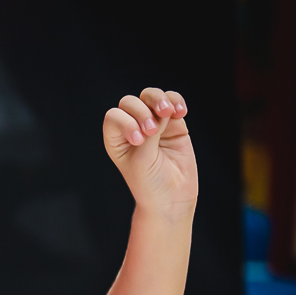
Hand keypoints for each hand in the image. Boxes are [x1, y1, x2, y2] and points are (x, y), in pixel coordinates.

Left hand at [103, 88, 197, 214]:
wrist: (173, 198)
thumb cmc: (150, 184)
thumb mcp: (143, 160)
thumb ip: (149, 134)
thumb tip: (161, 112)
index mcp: (116, 139)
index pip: (114, 116)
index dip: (125, 121)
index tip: (138, 141)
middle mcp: (132, 128)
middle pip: (131, 103)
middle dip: (143, 111)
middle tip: (154, 131)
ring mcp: (154, 124)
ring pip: (151, 97)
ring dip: (159, 100)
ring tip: (169, 112)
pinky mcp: (174, 124)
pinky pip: (173, 101)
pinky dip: (176, 101)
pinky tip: (181, 113)